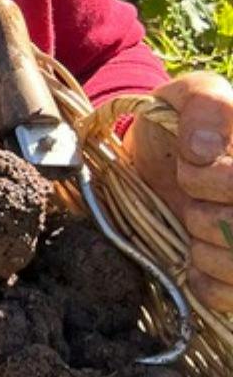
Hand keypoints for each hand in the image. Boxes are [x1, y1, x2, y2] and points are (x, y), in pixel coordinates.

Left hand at [126, 72, 232, 310]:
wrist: (159, 163)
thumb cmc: (180, 127)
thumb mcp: (188, 95)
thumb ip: (204, 104)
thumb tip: (207, 148)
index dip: (217, 180)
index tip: (192, 164)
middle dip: (206, 212)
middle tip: (189, 194)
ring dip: (207, 247)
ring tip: (194, 223)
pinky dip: (207, 281)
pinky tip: (195, 256)